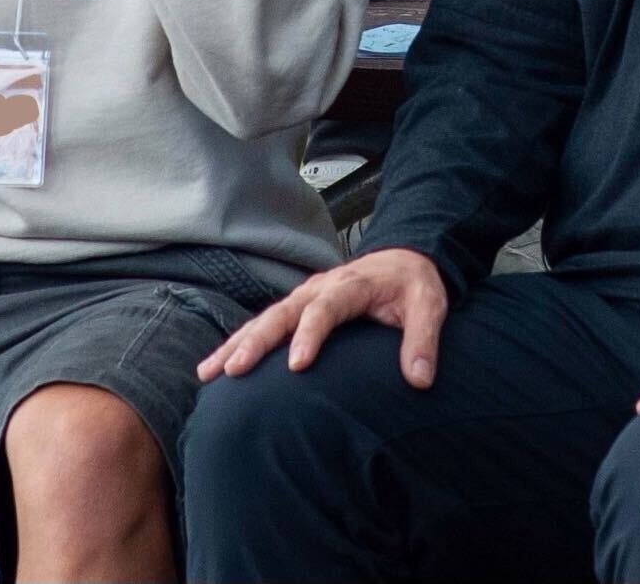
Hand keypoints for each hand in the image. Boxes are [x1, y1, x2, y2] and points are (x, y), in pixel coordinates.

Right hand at [196, 246, 448, 386]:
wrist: (402, 260)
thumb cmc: (413, 285)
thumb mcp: (429, 305)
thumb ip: (424, 339)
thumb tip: (420, 380)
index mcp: (351, 285)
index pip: (326, 309)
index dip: (309, 335)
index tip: (295, 364)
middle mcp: (319, 288)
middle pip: (282, 313)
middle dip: (257, 342)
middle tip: (235, 370)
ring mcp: (303, 297)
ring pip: (264, 319)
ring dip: (237, 344)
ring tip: (210, 372)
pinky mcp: (296, 308)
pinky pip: (263, 325)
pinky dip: (238, 343)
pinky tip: (216, 366)